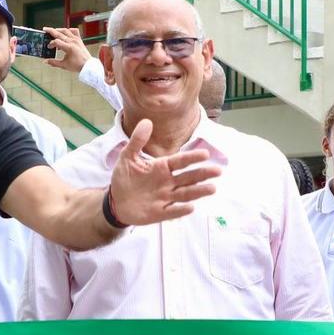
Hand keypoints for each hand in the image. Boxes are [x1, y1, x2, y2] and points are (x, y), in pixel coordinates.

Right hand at [44, 28, 90, 71]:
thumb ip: (53, 62)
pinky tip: (65, 33)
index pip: (56, 42)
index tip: (49, 47)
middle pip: (59, 33)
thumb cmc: (78, 65)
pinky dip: (69, 30)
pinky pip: (74, 31)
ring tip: (53, 31)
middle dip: (51, 31)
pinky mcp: (79, 40)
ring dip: (59, 30)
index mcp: (69, 48)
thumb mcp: (64, 65)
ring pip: (66, 30)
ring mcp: (76, 40)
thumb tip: (45, 61)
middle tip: (45, 29)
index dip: (51, 44)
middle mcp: (73, 42)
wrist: (88, 66)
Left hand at [106, 120, 221, 224]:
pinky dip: (181, 209)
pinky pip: (172, 211)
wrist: (115, 201)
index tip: (205, 154)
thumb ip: (137, 141)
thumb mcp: (127, 157)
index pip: (180, 161)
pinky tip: (191, 207)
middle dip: (203, 174)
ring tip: (212, 189)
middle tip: (218, 171)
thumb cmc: (125, 177)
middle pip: (188, 177)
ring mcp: (165, 198)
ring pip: (185, 194)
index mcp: (162, 167)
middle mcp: (167, 182)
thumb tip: (147, 121)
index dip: (192, 158)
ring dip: (198, 191)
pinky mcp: (159, 213)